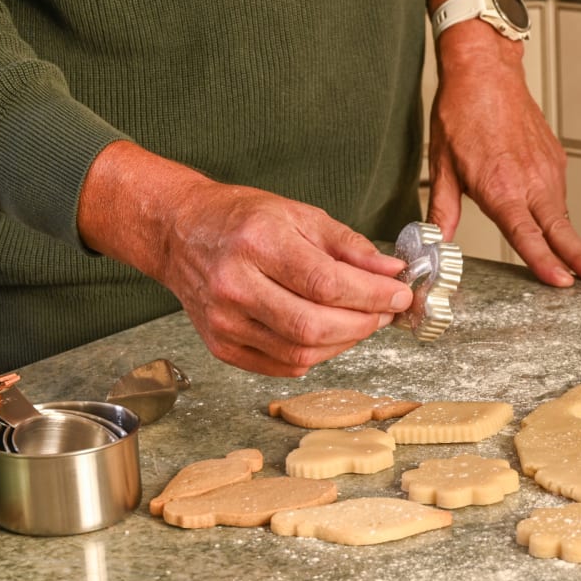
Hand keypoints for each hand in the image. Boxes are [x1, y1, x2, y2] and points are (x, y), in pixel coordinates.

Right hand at [78, 142, 412, 376]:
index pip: (325, 283)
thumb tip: (391, 272)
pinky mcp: (221, 345)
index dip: (371, 295)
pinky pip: (283, 365)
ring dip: (345, 341)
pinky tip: (331, 334)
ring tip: (363, 321)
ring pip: (302, 352)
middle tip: (386, 311)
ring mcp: (224, 321)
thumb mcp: (300, 215)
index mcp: (257, 243)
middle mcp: (235, 285)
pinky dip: (317, 354)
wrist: (180, 233)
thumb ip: (349, 246)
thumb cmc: (242, 220)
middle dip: (363, 323)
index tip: (400, 294)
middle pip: (314, 325)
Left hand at [427, 23, 580, 286]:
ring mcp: (548, 169)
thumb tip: (436, 241)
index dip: (545, 262)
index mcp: (502, 187)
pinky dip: (558, 212)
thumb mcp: (443, 166)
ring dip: (569, 240)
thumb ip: (443, 211)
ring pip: (561, 214)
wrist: (484, 71)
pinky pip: (558, 194)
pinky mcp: (555, 158)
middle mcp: (531, 180)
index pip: (527, 235)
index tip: (562, 282)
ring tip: (579, 263)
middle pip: (562, 230)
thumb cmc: (462, 112)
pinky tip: (550, 220)